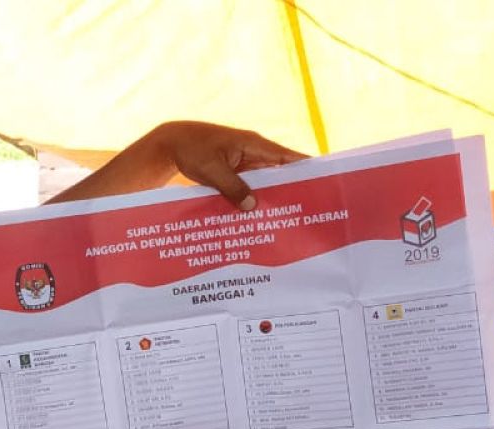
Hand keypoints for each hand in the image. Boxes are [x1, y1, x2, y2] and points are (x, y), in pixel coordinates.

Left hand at [150, 121, 307, 208]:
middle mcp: (254, 153)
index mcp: (254, 145)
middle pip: (281, 172)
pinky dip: (254, 199)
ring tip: (286, 220)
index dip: (307, 170)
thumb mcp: (211, 170)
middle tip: (307, 213)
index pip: (289, 158)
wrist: (170, 144)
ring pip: (266, 182)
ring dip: (273, 197)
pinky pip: (250, 186)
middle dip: (293, 190)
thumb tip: (253, 206)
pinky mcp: (234, 172)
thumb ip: (233, 188)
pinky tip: (258, 217)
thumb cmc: (191, 150)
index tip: (324, 185)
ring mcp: (244, 163)